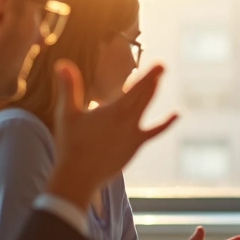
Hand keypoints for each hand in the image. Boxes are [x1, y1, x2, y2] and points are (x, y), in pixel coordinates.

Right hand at [46, 60, 177, 206]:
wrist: (80, 176)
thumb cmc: (71, 144)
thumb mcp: (67, 114)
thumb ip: (68, 87)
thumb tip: (62, 63)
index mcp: (115, 111)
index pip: (137, 88)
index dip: (150, 75)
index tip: (161, 64)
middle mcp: (129, 121)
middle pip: (145, 96)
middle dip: (153, 80)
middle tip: (162, 66)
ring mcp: (134, 134)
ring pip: (147, 109)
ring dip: (153, 94)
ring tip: (159, 82)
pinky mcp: (135, 146)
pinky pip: (154, 131)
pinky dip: (166, 123)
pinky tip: (177, 114)